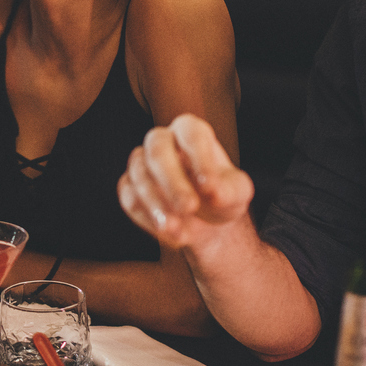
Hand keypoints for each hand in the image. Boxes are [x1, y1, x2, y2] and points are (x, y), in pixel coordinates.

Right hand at [118, 113, 254, 250]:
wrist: (207, 222)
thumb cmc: (222, 197)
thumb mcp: (236, 194)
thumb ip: (229, 190)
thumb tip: (212, 192)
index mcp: (192, 132)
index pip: (191, 133)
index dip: (199, 158)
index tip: (209, 187)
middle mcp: (163, 140)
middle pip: (157, 149)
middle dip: (172, 181)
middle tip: (189, 208)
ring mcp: (141, 162)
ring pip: (138, 174)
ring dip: (156, 203)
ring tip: (176, 229)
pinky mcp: (128, 187)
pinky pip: (129, 198)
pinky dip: (147, 218)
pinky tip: (168, 233)